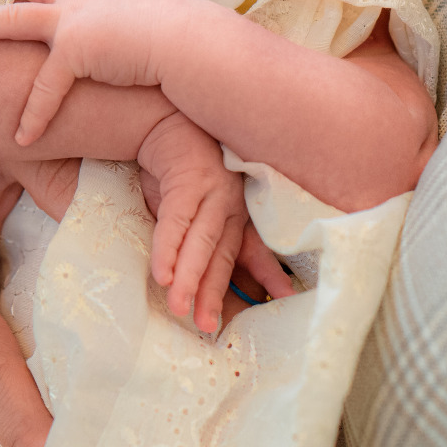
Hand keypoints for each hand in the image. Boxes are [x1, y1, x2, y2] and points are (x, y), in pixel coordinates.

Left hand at [0, 0, 183, 143]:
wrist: (192, 42)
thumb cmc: (188, 32)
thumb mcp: (160, 12)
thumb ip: (144, 17)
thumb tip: (155, 29)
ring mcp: (75, 20)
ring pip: (12, 18)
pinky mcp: (76, 53)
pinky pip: (46, 88)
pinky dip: (35, 115)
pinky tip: (21, 137)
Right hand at [138, 112, 247, 332]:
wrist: (166, 121)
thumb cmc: (178, 171)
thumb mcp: (190, 208)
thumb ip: (197, 241)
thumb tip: (199, 282)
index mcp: (236, 212)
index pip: (251, 251)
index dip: (267, 276)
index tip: (284, 299)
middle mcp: (231, 203)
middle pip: (224, 254)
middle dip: (213, 292)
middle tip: (206, 325)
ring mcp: (212, 191)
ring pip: (203, 242)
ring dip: (191, 277)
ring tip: (180, 308)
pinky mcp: (188, 180)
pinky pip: (177, 221)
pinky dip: (169, 249)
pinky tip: (163, 274)